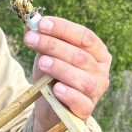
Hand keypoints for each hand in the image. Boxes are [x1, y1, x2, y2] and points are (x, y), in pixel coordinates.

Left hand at [24, 16, 110, 131]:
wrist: (50, 107)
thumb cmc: (52, 76)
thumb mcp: (46, 54)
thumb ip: (41, 37)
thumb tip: (31, 22)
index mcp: (97, 52)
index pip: (85, 36)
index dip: (63, 29)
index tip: (41, 24)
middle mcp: (101, 70)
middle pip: (81, 56)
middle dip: (54, 45)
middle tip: (31, 40)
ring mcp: (96, 91)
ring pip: (83, 79)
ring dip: (61, 68)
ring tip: (42, 62)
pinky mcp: (87, 110)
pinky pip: (81, 102)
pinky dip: (69, 95)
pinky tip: (56, 89)